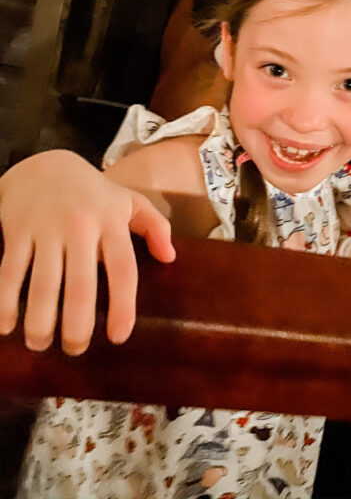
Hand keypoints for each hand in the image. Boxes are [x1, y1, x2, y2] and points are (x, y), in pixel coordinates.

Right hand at [0, 150, 174, 354]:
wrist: (44, 164)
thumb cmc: (92, 192)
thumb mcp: (128, 200)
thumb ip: (154, 226)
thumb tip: (170, 258)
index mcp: (112, 222)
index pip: (123, 269)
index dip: (123, 306)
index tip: (118, 337)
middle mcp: (81, 227)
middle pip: (81, 285)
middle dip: (77, 325)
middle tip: (75, 349)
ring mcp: (47, 229)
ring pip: (43, 284)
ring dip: (40, 322)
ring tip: (40, 343)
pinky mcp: (18, 231)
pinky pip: (10, 273)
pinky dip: (6, 302)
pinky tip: (6, 327)